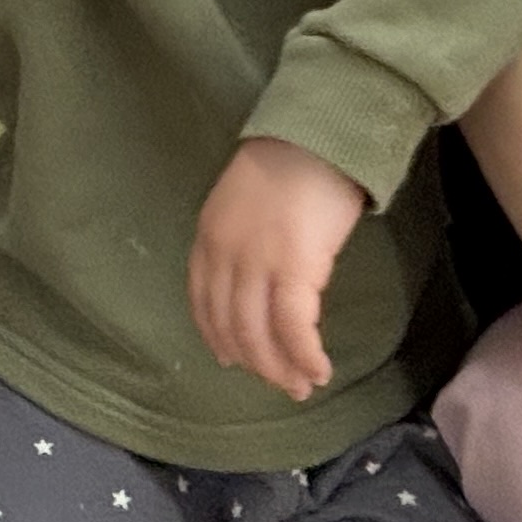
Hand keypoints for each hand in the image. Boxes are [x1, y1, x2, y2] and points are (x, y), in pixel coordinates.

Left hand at [187, 139, 366, 400]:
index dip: (217, 335)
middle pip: (230, 325)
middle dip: (254, 362)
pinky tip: (318, 369)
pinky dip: (304, 354)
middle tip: (279, 385)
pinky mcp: (294, 268)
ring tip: (301, 386)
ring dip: (281, 368)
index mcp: (208, 236)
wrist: (316, 136)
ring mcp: (256, 263)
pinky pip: (293, 327)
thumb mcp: (243, 200)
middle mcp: (224, 255)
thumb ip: (241, 239)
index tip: (231, 359)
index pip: (203, 301)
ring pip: (259, 333)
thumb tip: (259, 278)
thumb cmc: (289, 161)